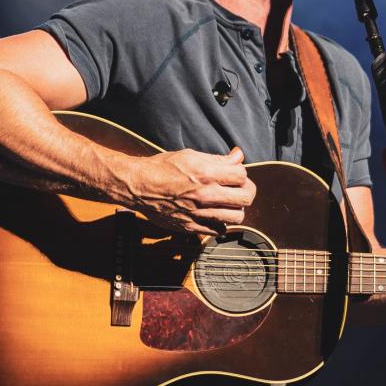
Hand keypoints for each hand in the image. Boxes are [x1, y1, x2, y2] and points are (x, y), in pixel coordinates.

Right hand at [125, 146, 255, 236]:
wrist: (138, 186)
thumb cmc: (162, 168)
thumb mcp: (190, 155)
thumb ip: (217, 159)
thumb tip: (238, 155)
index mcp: (205, 174)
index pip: (242, 175)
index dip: (241, 173)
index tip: (235, 173)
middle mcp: (204, 195)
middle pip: (246, 198)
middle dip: (246, 191)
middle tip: (238, 188)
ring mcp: (199, 213)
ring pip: (236, 217)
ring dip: (236, 208)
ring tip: (228, 202)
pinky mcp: (191, 227)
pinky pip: (218, 230)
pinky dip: (221, 223)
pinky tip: (215, 214)